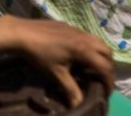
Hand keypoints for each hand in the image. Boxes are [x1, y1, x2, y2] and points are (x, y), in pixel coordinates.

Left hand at [0, 15, 114, 107]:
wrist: (22, 32)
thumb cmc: (40, 54)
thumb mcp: (56, 74)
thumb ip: (70, 89)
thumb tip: (78, 105)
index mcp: (84, 50)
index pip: (105, 68)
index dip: (109, 82)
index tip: (106, 93)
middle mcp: (85, 37)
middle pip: (107, 52)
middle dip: (108, 67)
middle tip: (101, 79)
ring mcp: (77, 29)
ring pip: (98, 41)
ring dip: (100, 55)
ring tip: (92, 67)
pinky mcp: (69, 25)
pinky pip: (87, 36)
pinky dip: (90, 46)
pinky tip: (78, 55)